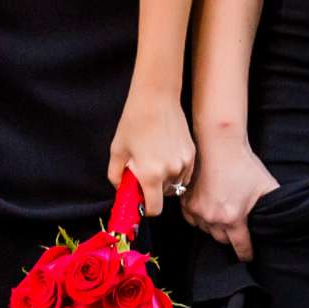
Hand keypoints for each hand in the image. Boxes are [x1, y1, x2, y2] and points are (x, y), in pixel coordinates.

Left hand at [109, 84, 196, 218]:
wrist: (156, 98)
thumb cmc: (134, 123)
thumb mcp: (117, 151)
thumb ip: (116, 177)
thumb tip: (121, 190)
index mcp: (151, 175)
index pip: (154, 209)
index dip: (146, 209)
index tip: (140, 201)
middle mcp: (171, 172)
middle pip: (164, 196)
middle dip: (153, 190)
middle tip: (143, 172)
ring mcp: (184, 163)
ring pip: (175, 185)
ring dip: (165, 181)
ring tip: (154, 161)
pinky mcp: (192, 154)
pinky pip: (184, 173)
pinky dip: (175, 171)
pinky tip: (165, 156)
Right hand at [182, 130, 276, 261]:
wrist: (220, 146)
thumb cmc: (244, 164)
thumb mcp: (266, 185)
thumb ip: (274, 205)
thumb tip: (284, 219)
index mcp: (233, 218)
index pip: (241, 247)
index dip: (247, 253)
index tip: (249, 257)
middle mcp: (213, 219)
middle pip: (223, 241)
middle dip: (232, 239)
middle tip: (239, 233)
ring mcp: (197, 212)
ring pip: (208, 232)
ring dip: (217, 229)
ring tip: (225, 219)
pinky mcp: (186, 204)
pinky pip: (194, 222)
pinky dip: (202, 220)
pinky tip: (210, 212)